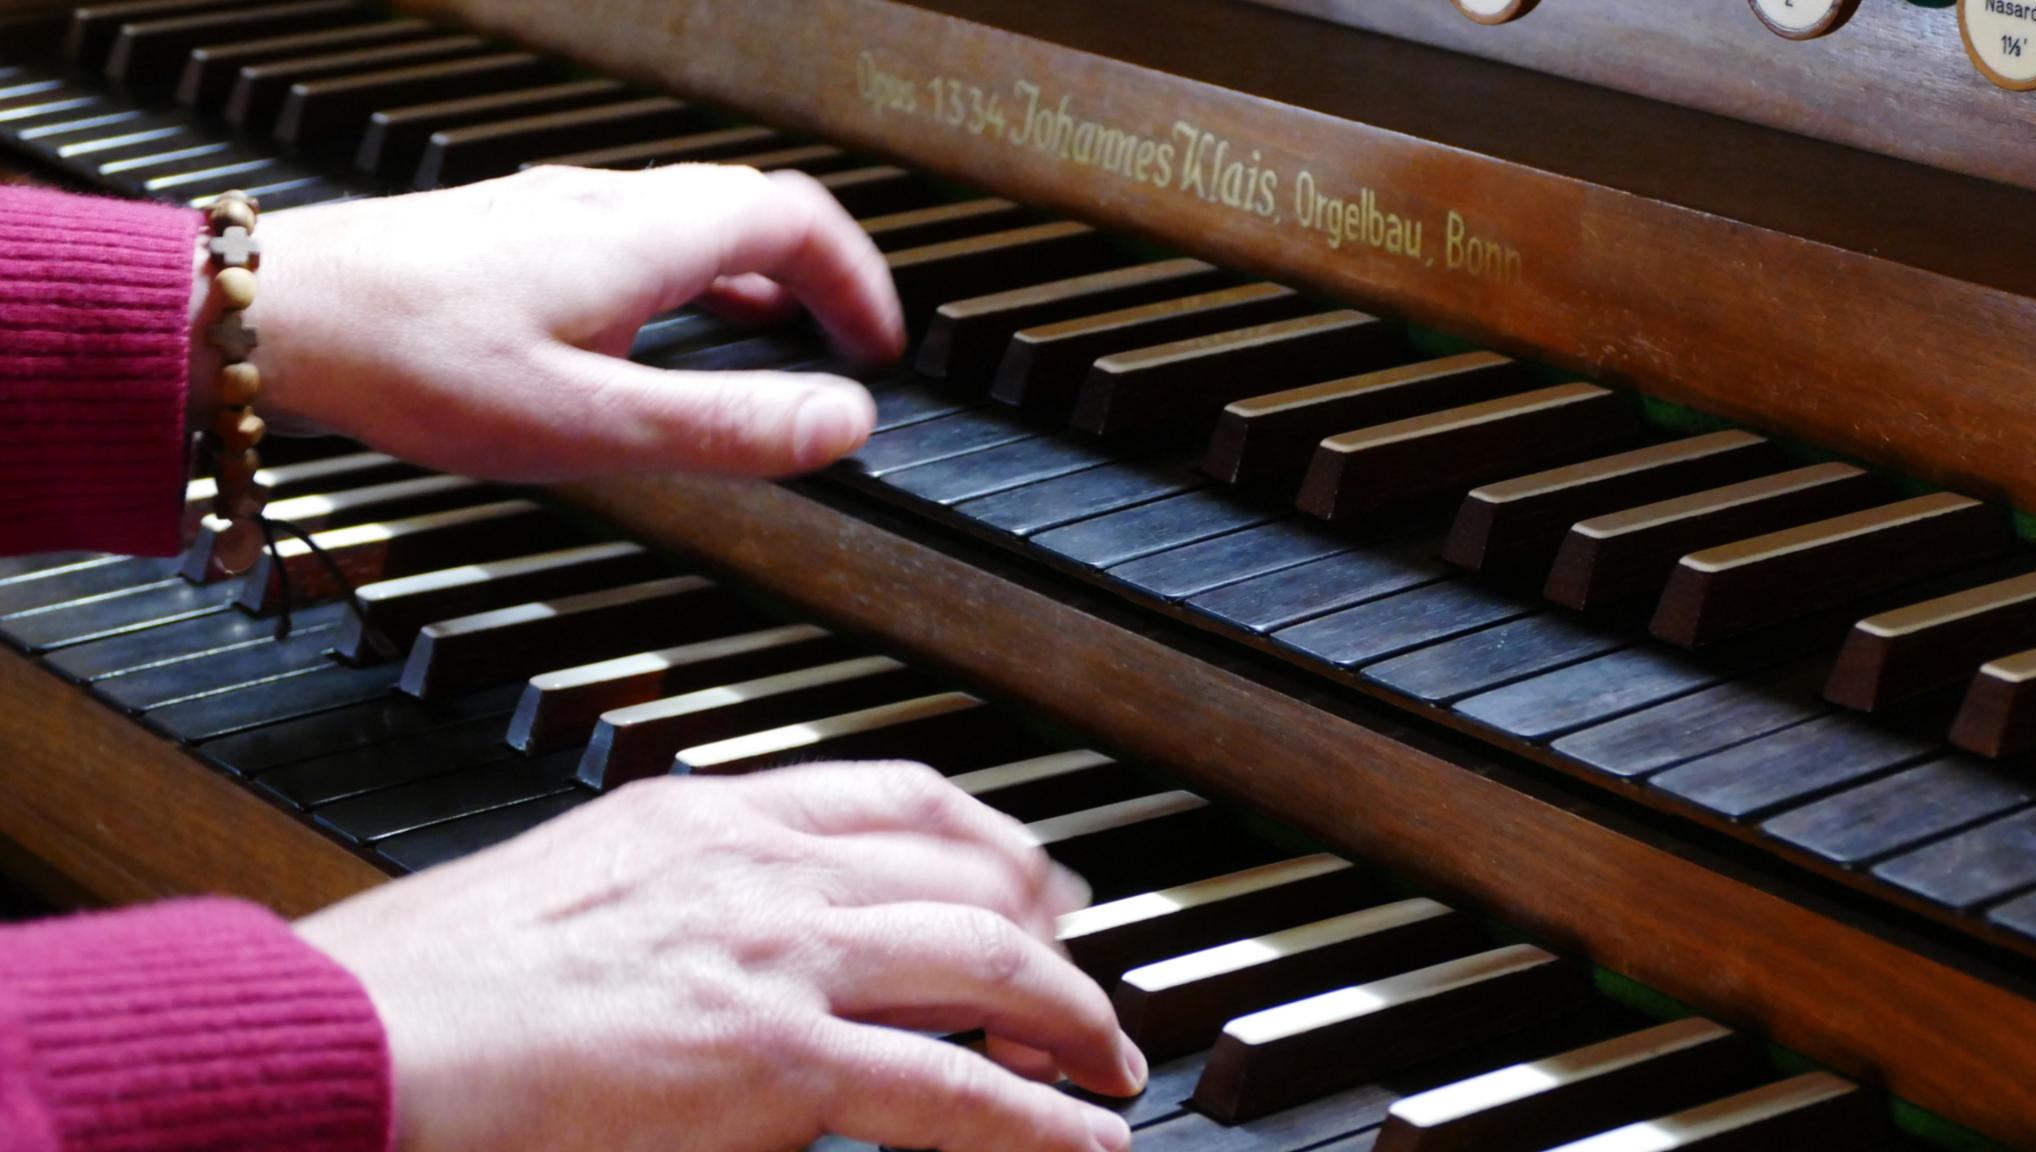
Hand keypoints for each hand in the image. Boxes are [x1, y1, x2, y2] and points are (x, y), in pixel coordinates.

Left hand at [196, 164, 903, 479]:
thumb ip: (725, 426)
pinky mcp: (508, 238)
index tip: (880, 345)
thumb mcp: (589, 419)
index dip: (857, 281)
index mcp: (645, 238)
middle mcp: (604, 207)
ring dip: (749, 277)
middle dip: (815, 276)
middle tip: (842, 341)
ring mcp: (552, 215)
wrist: (269, 317)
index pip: (797, 224)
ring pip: (687, 221)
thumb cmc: (409, 361)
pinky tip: (649, 335)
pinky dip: (681, 282)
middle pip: (750, 212)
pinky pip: (630, 240)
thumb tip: (841, 424)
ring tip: (770, 338)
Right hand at [296, 763, 1146, 1151]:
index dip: (982, 836)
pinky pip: (953, 1091)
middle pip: (962, 866)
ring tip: (1108, 1056)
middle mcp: (759, 864)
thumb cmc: (430, 983)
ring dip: (1068, 1011)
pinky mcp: (774, 1061)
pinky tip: (1084, 1137)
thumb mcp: (571, 890)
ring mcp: (775, 955)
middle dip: (1049, 915)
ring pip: (983, 960)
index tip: (1021, 870)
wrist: (366, 1037)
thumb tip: (725, 944)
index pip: (890, 796)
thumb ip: (674, 899)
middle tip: (1085, 963)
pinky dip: (1040, 1120)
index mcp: (704, 813)